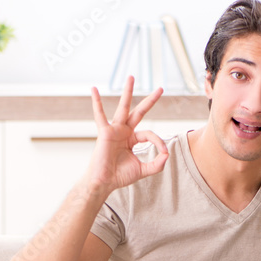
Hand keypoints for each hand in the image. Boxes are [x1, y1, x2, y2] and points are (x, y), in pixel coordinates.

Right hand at [86, 76, 167, 192]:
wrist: (104, 183)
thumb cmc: (120, 176)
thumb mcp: (143, 170)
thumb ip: (157, 164)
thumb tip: (167, 154)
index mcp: (132, 139)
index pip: (149, 134)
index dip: (159, 142)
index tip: (163, 153)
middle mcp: (124, 132)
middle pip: (139, 112)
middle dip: (150, 101)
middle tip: (161, 89)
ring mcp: (114, 130)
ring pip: (123, 108)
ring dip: (128, 92)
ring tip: (132, 77)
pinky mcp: (104, 133)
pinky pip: (100, 116)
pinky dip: (96, 103)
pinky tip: (94, 90)